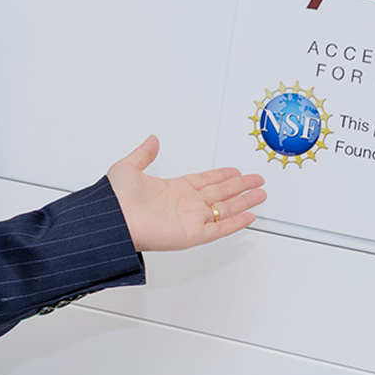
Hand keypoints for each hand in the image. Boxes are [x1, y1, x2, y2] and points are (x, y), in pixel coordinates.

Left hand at [106, 136, 266, 252]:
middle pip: (221, 193)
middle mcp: (185, 204)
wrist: (113, 220)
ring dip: (244, 202)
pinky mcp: (192, 234)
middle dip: (240, 186)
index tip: (236, 171)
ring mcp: (190, 220)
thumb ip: (143, 154)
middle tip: (257, 181)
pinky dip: (235, 223)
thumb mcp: (128, 167)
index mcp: (173, 189)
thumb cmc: (116, 199)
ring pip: (225, 209)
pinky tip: (249, 216)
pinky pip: (220, 228)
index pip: (205, 181)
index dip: (222, 175)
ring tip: (261, 195)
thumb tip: (151, 140)